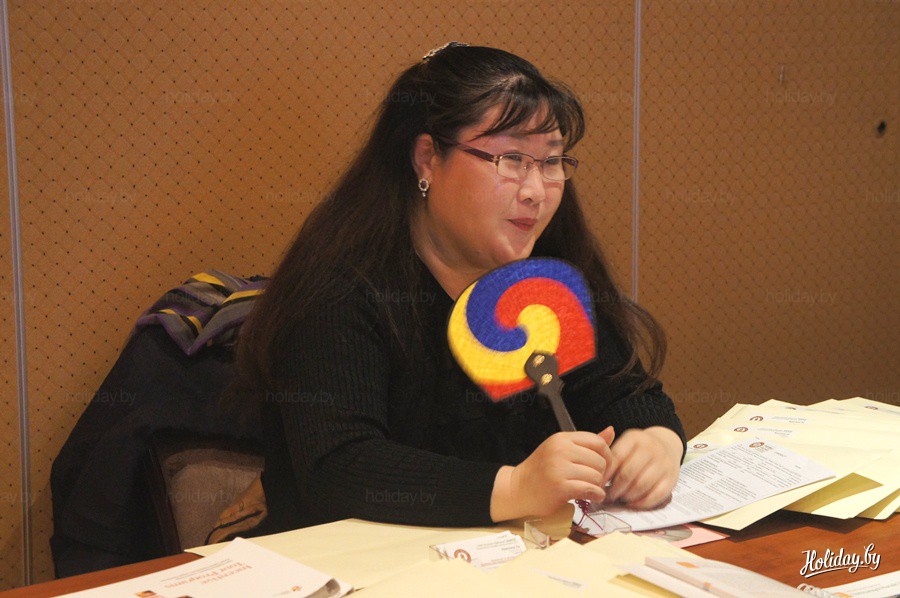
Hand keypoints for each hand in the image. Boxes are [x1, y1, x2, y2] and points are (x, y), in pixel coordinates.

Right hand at [491, 427, 614, 520]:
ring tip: (588, 489)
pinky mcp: (560, 487)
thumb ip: (586, 443)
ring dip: (597, 486)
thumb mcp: (561, 451)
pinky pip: (590, 489)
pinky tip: (590, 497)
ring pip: (596, 476)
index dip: (606, 456)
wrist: (516, 489)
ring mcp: (559, 468)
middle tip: (592, 481)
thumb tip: (610, 431)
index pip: (597, 442)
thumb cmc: (540, 472)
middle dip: (601, 474)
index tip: (601, 466)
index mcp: (562, 439)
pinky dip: (595, 495)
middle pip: (600, 460)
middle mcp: (560, 450)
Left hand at [604, 426, 681, 508]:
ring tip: (620, 498)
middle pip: (628, 473)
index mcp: (635, 438)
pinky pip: (657, 494)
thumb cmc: (637, 450)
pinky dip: (642, 502)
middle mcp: (651, 448)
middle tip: (608, 495)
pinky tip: (633, 503)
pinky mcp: (672, 478)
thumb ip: (609, 455)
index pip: (616, 457)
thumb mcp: (624, 444)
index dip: (605, 473)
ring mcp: (664, 463)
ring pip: (642, 485)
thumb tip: (594, 474)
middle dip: (615, 488)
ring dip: (628, 495)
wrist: (666, 446)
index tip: (597, 484)